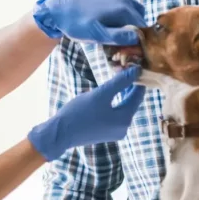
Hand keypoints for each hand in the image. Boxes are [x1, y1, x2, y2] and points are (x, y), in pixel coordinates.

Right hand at [28, 65, 144, 161]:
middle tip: (121, 69)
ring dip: (121, 93)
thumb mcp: (101, 94)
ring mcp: (114, 132)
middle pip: (131, 102)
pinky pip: (115, 114)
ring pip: (123, 108)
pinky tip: (107, 94)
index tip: (132, 65)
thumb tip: (137, 70)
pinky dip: (114, 103)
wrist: (60, 134)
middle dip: (128, 85)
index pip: (138, 95)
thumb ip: (120, 82)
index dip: (137, 79)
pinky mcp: (105, 133)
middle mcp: (124, 128)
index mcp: (125, 119)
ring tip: (115, 79)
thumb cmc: (80, 113)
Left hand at [32, 0, 146, 45]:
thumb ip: (118, 36)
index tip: (130, 52)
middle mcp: (125, 0)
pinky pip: (127, 11)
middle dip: (135, 35)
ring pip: (135, 17)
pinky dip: (125, 21)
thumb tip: (137, 37)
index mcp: (124, 8)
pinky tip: (112, 29)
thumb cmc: (77, 24)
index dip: (139, 42)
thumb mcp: (97, 34)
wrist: (60, 10)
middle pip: (141, 22)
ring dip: (130, 28)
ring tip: (116, 39)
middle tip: (121, 47)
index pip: (143, 28)